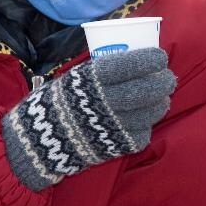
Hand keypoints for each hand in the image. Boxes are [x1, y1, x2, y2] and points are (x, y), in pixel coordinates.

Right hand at [3, 47, 174, 190]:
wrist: (36, 142)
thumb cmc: (57, 103)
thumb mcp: (74, 78)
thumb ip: (102, 72)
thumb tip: (136, 59)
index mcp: (91, 81)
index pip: (128, 65)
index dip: (149, 60)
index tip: (160, 57)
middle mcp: (103, 103)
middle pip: (145, 90)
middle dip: (164, 82)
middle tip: (169, 77)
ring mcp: (111, 127)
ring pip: (149, 113)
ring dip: (161, 103)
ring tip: (162, 97)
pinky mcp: (115, 148)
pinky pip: (142, 135)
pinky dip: (146, 126)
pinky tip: (145, 119)